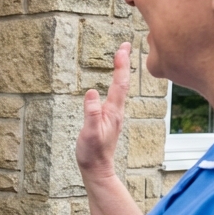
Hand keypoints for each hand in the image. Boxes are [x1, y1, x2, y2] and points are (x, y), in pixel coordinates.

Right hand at [76, 42, 130, 180]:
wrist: (97, 169)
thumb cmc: (92, 153)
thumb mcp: (89, 133)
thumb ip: (91, 113)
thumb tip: (91, 92)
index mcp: (113, 111)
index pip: (119, 83)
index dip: (121, 65)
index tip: (122, 47)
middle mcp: (116, 111)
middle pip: (123, 82)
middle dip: (123, 63)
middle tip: (124, 45)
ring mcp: (113, 115)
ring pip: (120, 89)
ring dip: (121, 72)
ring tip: (120, 58)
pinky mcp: (109, 119)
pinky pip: (115, 96)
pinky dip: (115, 83)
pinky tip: (113, 83)